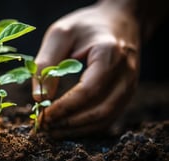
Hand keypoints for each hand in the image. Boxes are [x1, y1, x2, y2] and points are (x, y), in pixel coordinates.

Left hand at [32, 1, 139, 137]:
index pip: (88, 91)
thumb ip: (47, 63)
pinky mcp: (125, 94)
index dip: (64, 108)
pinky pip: (108, 118)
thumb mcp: (60, 34)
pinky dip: (87, 126)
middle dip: (69, 123)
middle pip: (100, 110)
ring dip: (77, 130)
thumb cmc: (85, 26)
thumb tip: (39, 98)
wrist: (118, 21)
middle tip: (44, 128)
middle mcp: (125, 73)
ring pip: (105, 119)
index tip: (43, 116)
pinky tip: (67, 127)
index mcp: (109, 54)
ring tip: (52, 131)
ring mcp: (129, 86)